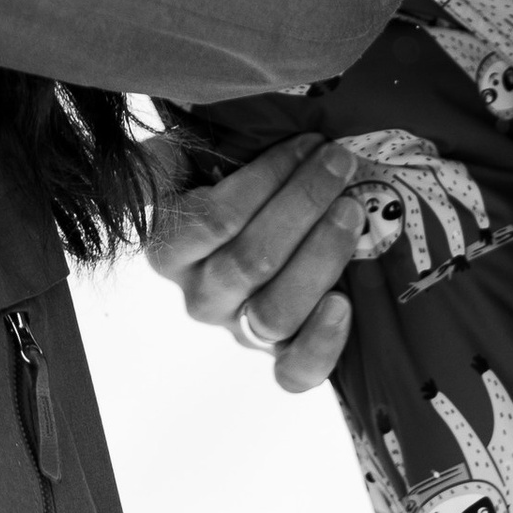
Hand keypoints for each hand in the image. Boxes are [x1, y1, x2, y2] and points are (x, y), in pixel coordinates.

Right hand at [143, 131, 362, 393]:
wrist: (270, 229)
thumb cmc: (234, 183)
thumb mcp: (192, 158)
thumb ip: (169, 155)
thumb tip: (161, 144)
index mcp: (169, 249)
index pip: (214, 220)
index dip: (266, 179)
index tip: (308, 141)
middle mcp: (200, 297)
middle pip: (251, 262)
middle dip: (303, 204)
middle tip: (339, 163)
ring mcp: (241, 329)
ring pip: (276, 311)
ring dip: (322, 255)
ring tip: (352, 209)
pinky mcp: (278, 356)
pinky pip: (295, 371)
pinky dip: (322, 343)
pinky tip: (344, 303)